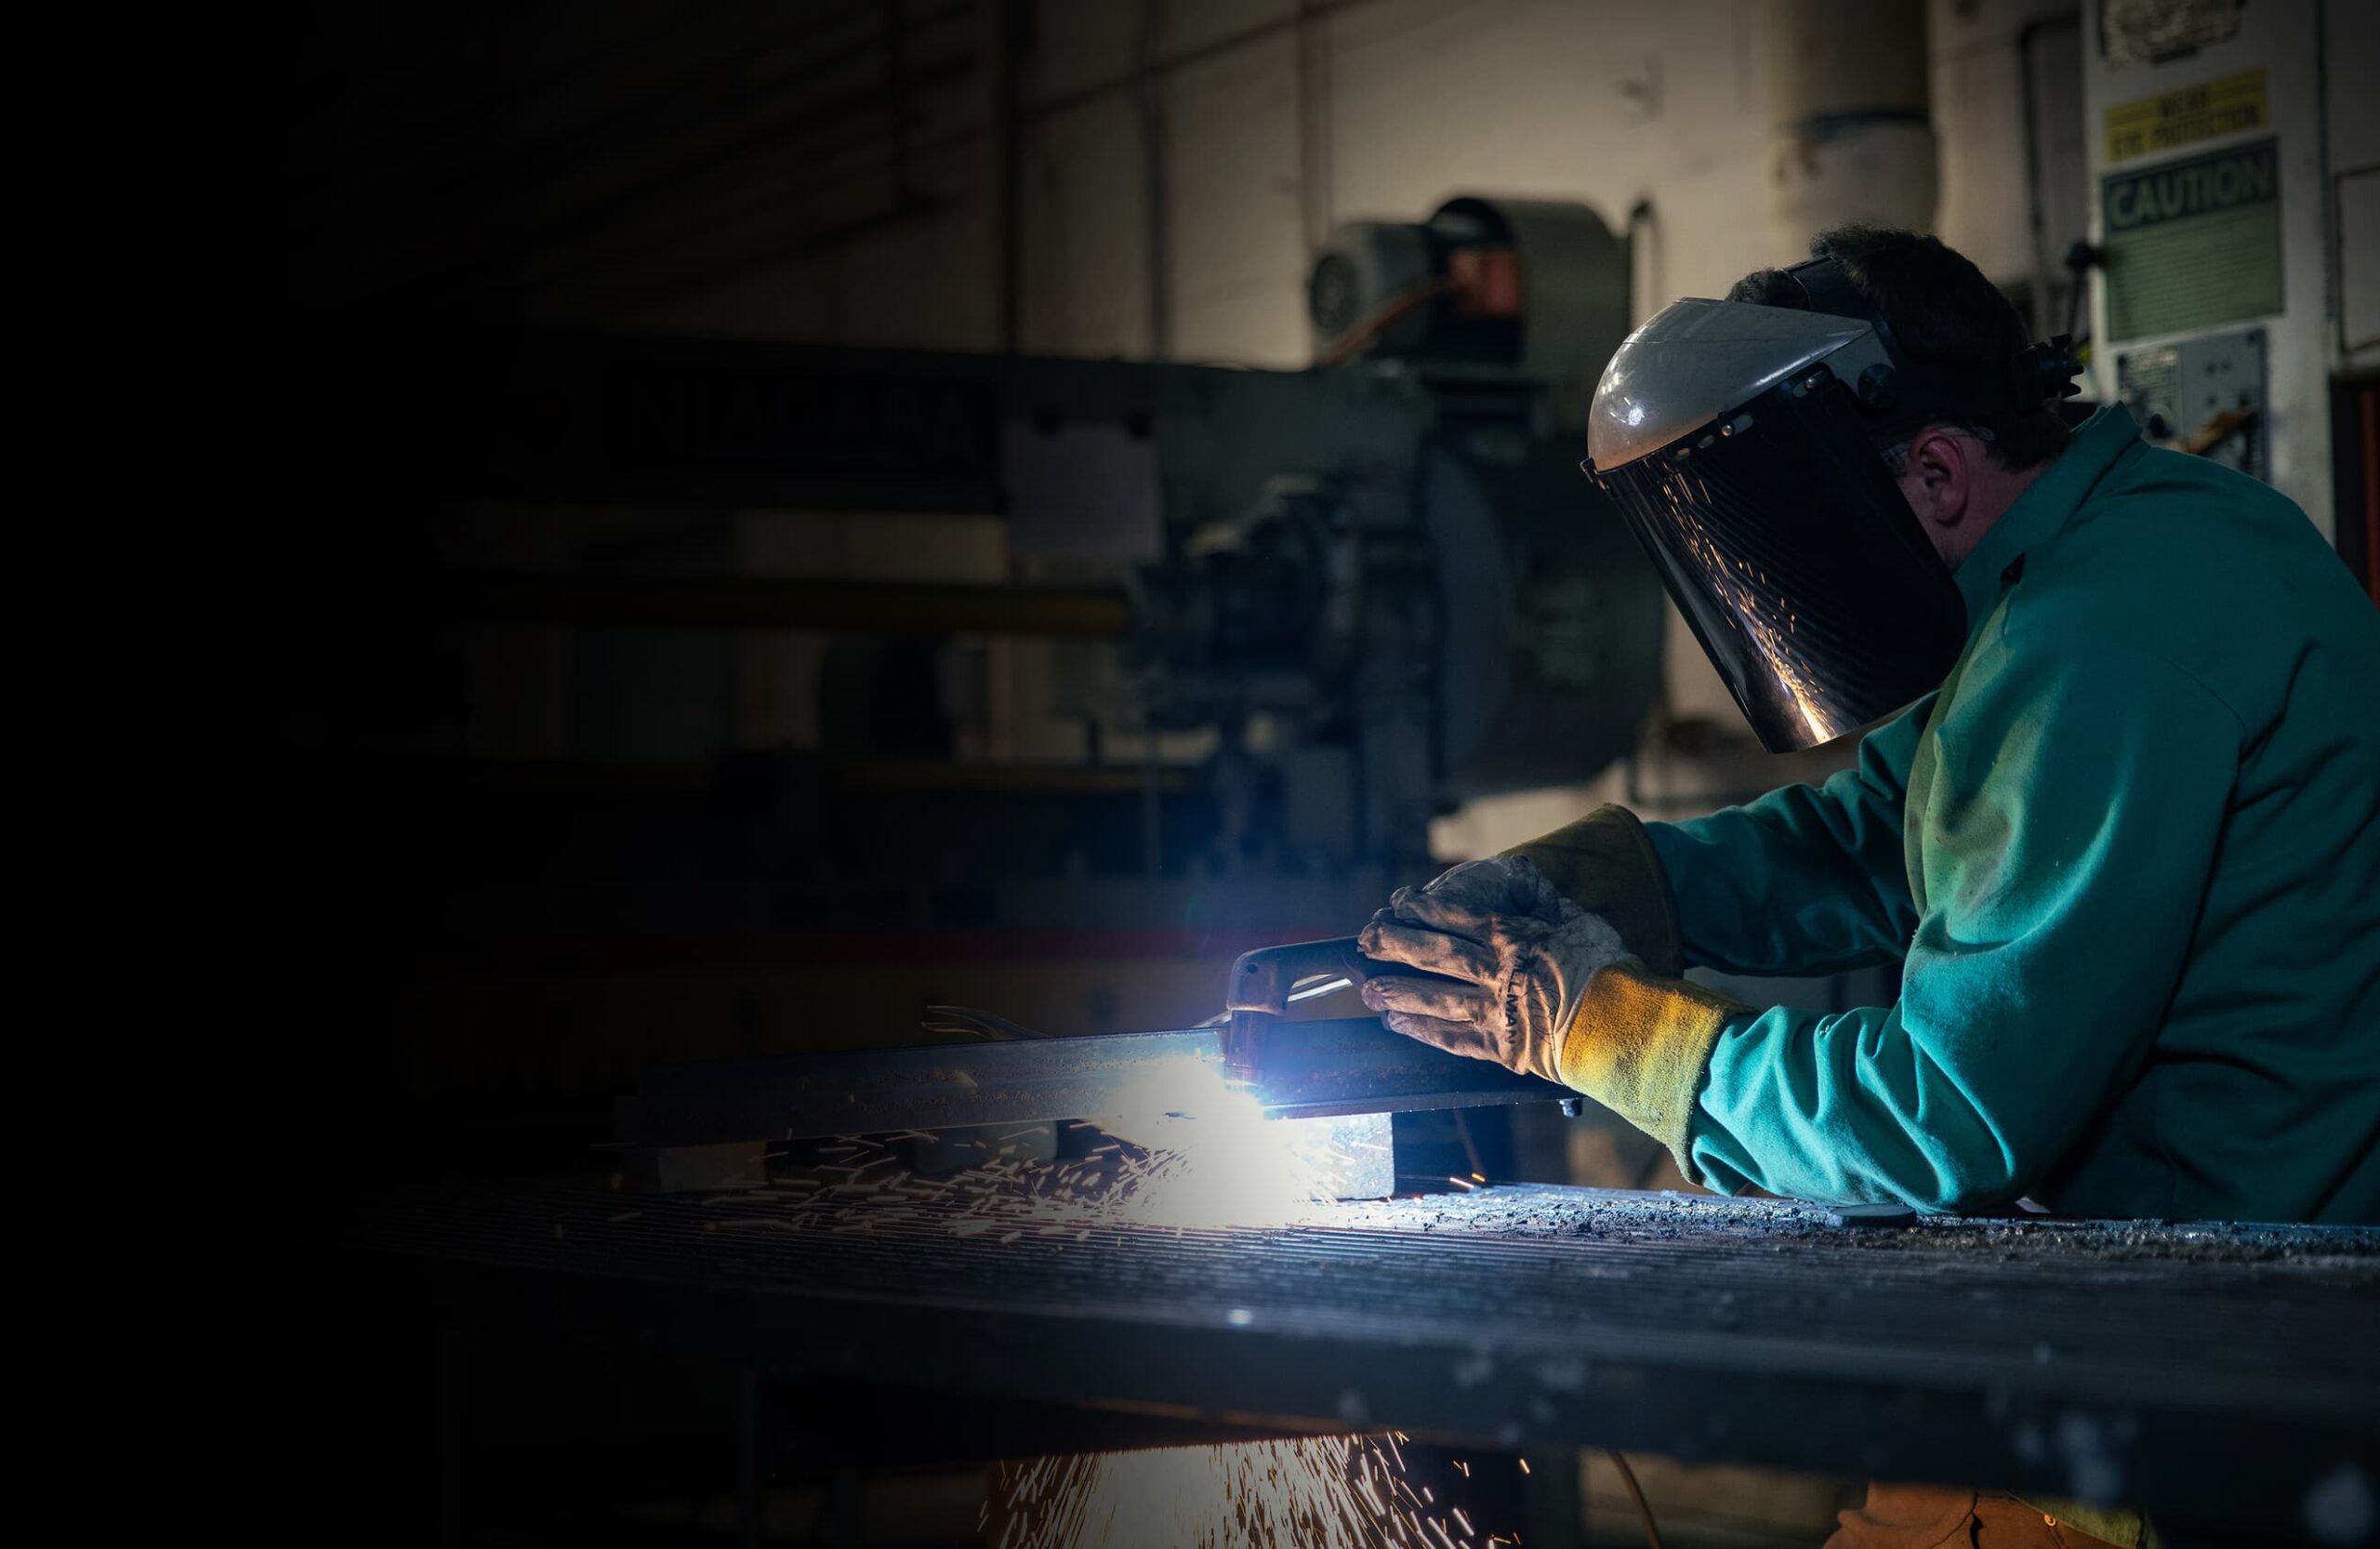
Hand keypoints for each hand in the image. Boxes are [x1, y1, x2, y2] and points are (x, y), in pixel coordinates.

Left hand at [1356, 855, 1627, 1083]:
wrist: (1621, 1025)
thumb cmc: (1609, 967)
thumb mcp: (1579, 920)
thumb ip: (1547, 902)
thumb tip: (1528, 880)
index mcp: (1512, 936)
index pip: (1455, 917)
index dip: (1422, 910)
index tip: (1397, 905)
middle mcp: (1495, 971)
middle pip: (1433, 954)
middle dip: (1394, 946)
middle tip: (1364, 942)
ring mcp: (1493, 1010)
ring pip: (1434, 998)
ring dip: (1398, 993)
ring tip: (1370, 992)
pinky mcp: (1500, 1046)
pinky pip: (1452, 1038)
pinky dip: (1422, 1031)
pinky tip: (1399, 1026)